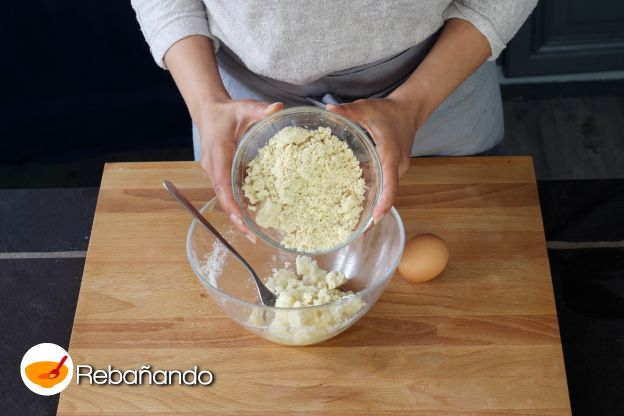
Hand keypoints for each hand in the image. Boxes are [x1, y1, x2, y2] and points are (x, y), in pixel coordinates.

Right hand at [197, 99, 283, 241]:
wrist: (210, 112)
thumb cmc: (228, 112)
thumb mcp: (245, 108)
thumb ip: (261, 109)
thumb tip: (278, 108)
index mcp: (218, 153)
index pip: (221, 182)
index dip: (230, 202)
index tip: (241, 218)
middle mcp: (213, 167)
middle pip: (223, 198)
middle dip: (236, 219)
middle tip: (252, 236)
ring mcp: (214, 173)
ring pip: (225, 200)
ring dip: (237, 218)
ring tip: (254, 235)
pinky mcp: (220, 176)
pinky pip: (229, 195)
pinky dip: (239, 208)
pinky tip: (253, 220)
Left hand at [326, 97, 419, 222]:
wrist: (409, 110)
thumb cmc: (388, 110)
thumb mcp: (367, 108)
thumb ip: (349, 111)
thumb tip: (328, 110)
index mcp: (391, 153)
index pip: (390, 181)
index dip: (384, 200)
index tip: (375, 218)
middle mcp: (397, 166)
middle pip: (387, 194)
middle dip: (374, 213)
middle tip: (357, 232)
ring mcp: (397, 170)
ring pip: (386, 193)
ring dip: (373, 208)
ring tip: (355, 227)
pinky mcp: (392, 170)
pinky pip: (384, 187)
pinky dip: (373, 198)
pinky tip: (356, 207)